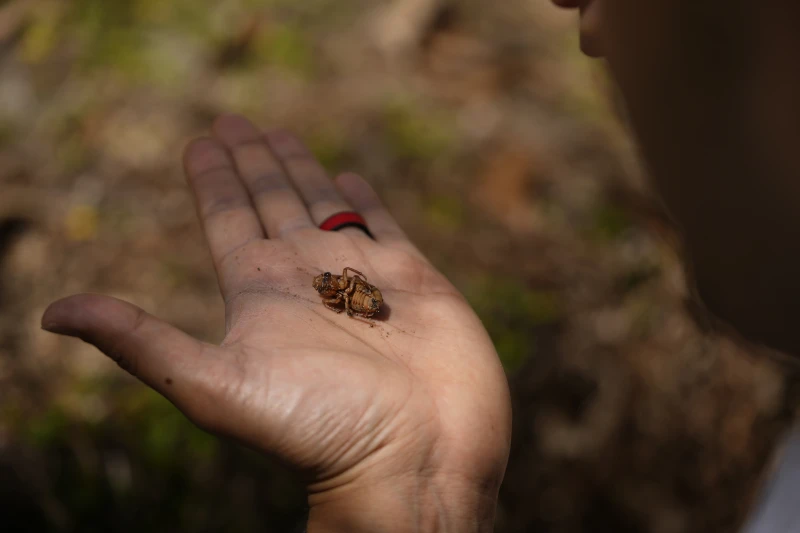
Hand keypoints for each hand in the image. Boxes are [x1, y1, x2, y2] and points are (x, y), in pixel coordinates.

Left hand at [42, 114, 510, 531]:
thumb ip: (143, 343)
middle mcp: (307, 279)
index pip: (228, 219)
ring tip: (280, 135)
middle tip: (233, 121)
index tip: (199, 140)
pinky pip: (383, 225)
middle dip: (252, 162)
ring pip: (324, 206)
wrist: (418, 456)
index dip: (212, 180)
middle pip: (271, 202)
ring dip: (301, 170)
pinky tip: (350, 178)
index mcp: (260, 295)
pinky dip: (366, 199)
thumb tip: (50, 314)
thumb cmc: (323, 428)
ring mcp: (363, 276)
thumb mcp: (219, 385)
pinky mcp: (414, 278)